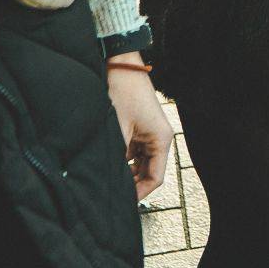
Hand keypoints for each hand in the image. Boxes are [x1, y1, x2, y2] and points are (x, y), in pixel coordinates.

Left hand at [105, 55, 173, 201]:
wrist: (119, 64)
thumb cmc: (122, 91)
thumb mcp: (118, 130)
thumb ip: (117, 158)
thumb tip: (109, 181)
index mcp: (161, 139)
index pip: (154, 178)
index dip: (139, 194)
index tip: (122, 203)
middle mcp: (159, 138)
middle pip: (148, 173)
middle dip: (131, 184)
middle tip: (111, 195)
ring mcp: (149, 133)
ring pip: (139, 164)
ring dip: (125, 173)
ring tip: (107, 180)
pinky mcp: (138, 129)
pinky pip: (133, 153)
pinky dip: (122, 161)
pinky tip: (107, 165)